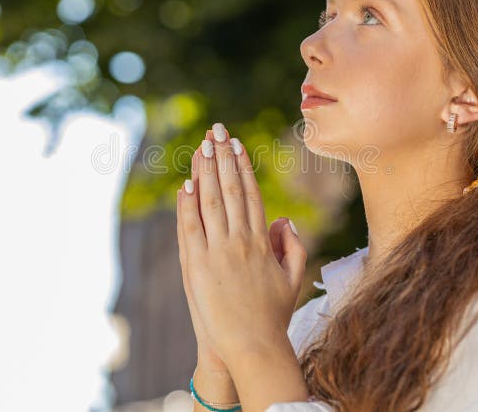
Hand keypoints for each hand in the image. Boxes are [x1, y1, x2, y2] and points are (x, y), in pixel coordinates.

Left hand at [176, 123, 306, 365]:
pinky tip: (184, 185)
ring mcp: (217, 253)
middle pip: (229, 190)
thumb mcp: (292, 279)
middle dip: (222, 157)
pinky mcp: (197, 267)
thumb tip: (284, 218)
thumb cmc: (273, 316)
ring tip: (201, 147)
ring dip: (204, 172)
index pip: (250, 194)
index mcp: (262, 242)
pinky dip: (186, 206)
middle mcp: (240, 241)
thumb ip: (292, 247)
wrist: (251, 347)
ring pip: (209, 203)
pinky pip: (190, 229)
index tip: (236, 145)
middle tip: (216, 131)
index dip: (242, 167)